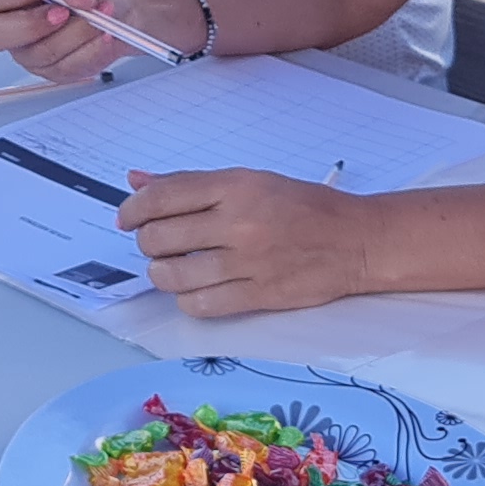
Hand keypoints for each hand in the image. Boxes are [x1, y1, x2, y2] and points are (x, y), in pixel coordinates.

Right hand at [0, 0, 149, 81]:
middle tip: (65, 11)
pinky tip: (107, 34)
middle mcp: (9, 27)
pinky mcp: (54, 71)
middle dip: (32, 24)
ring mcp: (29, 53)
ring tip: (104, 12)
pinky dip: (92, 50)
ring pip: (41, 52)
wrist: (119, 7)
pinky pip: (67, 68)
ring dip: (76, 33)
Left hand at [119, 168, 377, 315]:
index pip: (162, 197)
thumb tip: (137, 180)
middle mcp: (239, 221)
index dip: (133, 210)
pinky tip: (196, 289)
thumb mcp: (250, 181)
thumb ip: (192, 183)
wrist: (356, 240)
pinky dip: (188, 299)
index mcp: (235, 186)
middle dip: (148, 243)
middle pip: (160, 238)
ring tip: (172, 268)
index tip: (127, 219)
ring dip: (163, 274)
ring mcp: (249, 261)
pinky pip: (201, 304)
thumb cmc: (304, 207)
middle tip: (158, 244)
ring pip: (174, 275)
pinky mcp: (260, 295)